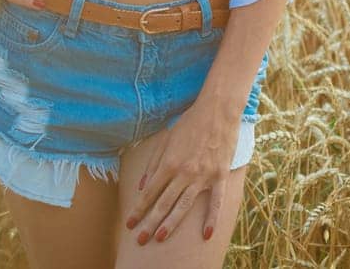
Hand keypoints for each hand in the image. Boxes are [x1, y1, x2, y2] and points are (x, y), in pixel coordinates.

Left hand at [124, 99, 239, 245]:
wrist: (218, 110)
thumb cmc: (190, 123)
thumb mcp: (166, 139)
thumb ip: (153, 163)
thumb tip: (142, 186)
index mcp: (168, 163)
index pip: (149, 192)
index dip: (138, 209)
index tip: (130, 223)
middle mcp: (183, 172)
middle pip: (163, 203)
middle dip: (150, 222)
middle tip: (140, 240)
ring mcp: (202, 176)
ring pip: (184, 206)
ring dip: (171, 223)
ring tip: (160, 237)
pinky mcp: (219, 176)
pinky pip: (215, 201)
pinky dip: (211, 218)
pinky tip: (206, 234)